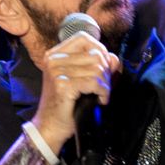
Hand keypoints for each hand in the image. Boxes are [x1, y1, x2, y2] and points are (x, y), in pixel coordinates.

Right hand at [32, 31, 121, 153]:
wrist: (50, 127)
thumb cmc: (66, 105)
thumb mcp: (82, 81)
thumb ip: (98, 67)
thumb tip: (114, 58)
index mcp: (55, 54)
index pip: (84, 38)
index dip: (99, 50)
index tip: (102, 69)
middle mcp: (53, 60)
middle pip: (95, 53)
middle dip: (105, 72)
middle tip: (102, 87)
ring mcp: (57, 72)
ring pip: (97, 68)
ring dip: (105, 85)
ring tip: (100, 95)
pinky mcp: (63, 85)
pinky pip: (94, 82)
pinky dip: (103, 92)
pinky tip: (99, 101)